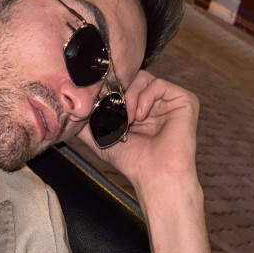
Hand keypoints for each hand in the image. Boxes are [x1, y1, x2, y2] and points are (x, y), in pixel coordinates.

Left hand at [79, 72, 199, 194]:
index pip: (120, 87)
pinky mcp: (184, 100)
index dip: (108, 92)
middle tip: (112, 113)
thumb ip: (86, 122)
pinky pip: (159, 84)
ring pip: (143, 78)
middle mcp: (155, 103)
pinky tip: (141, 116)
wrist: (156, 174)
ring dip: (130, 98)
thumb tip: (69, 108)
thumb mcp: (100, 137)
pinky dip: (145, 97)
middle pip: (131, 79)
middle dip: (117, 94)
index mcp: (139, 109)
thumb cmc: (132, 161)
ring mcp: (169, 101)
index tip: (98, 105)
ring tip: (127, 120)